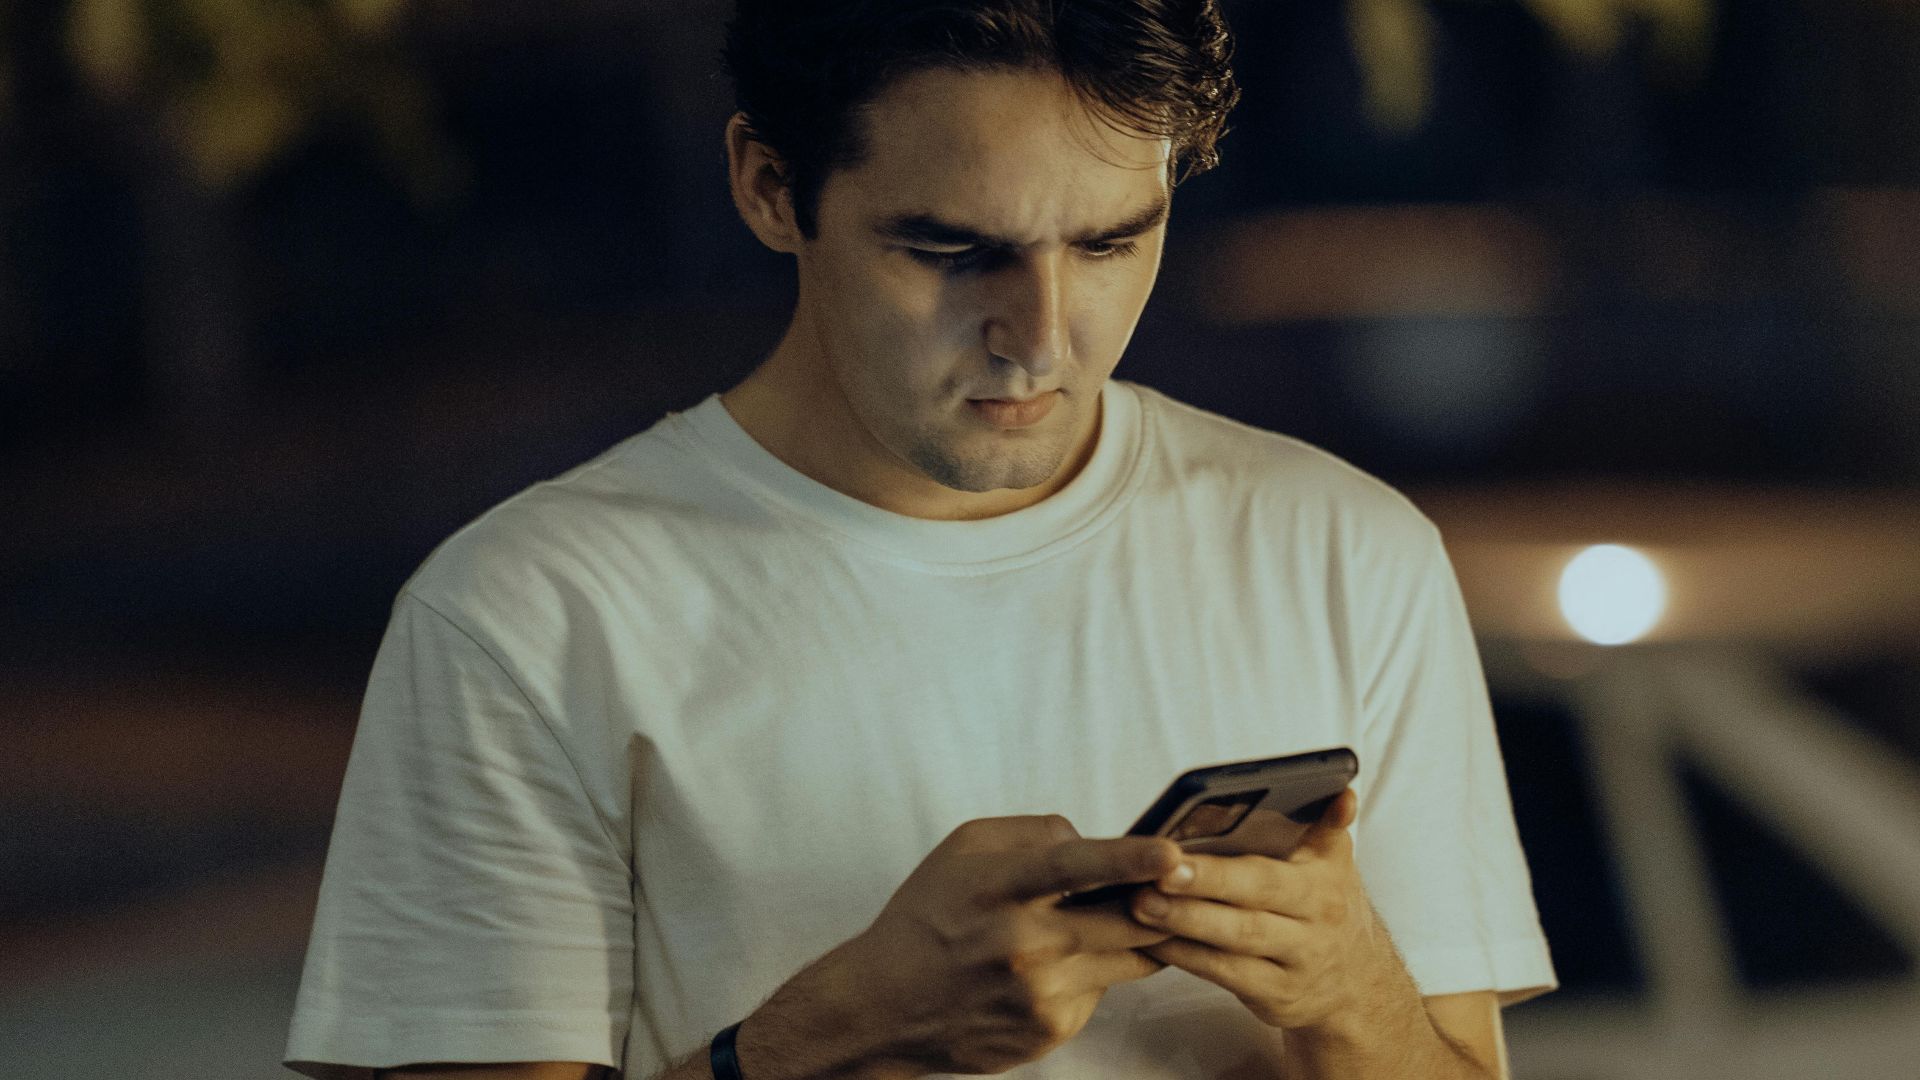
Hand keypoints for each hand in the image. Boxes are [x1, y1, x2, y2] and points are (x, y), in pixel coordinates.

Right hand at [839, 815, 1182, 1074]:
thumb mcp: (964, 849)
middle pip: (1126, 921)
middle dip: (1162, 901)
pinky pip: (1101, 992)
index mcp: (999, 888)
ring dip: (1130, 936)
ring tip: (1093, 922)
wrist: (886, 1005)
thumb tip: (1093, 841)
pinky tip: (1049, 970)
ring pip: (1128, 959)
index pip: (1072, 867)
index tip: (1172, 854)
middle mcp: (1023, 944)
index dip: (1126, 859)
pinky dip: (1091, 973)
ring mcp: (1039, 995)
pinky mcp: (1049, 1031)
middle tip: (1178, 883)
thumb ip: (1034, 833)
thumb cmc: (929, 916)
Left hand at [1130, 789, 1414, 1032]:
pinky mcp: (1276, 998)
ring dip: (1184, 925)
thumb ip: (1329, 824)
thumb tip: (1343, 792)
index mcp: (1322, 885)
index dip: (1222, 870)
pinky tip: (1152, 938)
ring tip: (1139, 903)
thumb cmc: (1326, 904)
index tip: (1175, 853)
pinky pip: (1225, 976)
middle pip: (1249, 910)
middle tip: (1152, 876)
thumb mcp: (1336, 863)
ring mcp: (1294, 967)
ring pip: (1234, 945)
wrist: (1357, 982)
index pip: (1267, 875)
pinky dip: (1187, 957)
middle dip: (1199, 891)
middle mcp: (1312, 928)